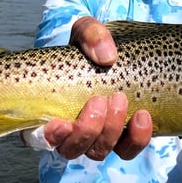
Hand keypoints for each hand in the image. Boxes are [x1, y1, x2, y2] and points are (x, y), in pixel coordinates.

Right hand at [21, 17, 152, 159]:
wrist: (120, 54)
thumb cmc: (92, 45)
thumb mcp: (87, 31)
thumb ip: (91, 35)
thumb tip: (107, 58)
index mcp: (48, 109)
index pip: (39, 137)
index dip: (49, 137)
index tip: (62, 123)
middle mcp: (70, 131)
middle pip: (72, 149)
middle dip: (87, 130)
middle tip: (100, 99)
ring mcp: (96, 137)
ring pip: (98, 151)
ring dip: (109, 130)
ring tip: (120, 99)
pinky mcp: (122, 138)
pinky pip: (128, 150)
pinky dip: (136, 138)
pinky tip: (142, 116)